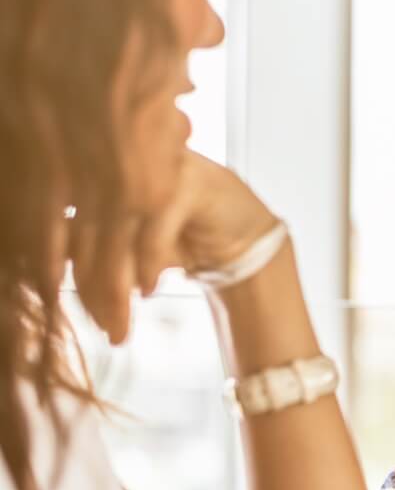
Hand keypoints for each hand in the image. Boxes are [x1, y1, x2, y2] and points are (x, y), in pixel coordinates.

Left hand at [70, 150, 277, 343]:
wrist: (248, 239)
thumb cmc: (186, 239)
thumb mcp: (133, 246)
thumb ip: (95, 248)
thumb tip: (51, 269)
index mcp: (104, 169)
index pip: (67, 218)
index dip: (62, 265)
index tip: (69, 307)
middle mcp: (126, 160)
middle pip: (89, 227)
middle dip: (95, 288)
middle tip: (106, 329)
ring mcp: (158, 165)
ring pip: (118, 230)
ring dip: (117, 286)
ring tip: (123, 325)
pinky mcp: (188, 179)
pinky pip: (154, 228)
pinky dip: (148, 265)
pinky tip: (151, 291)